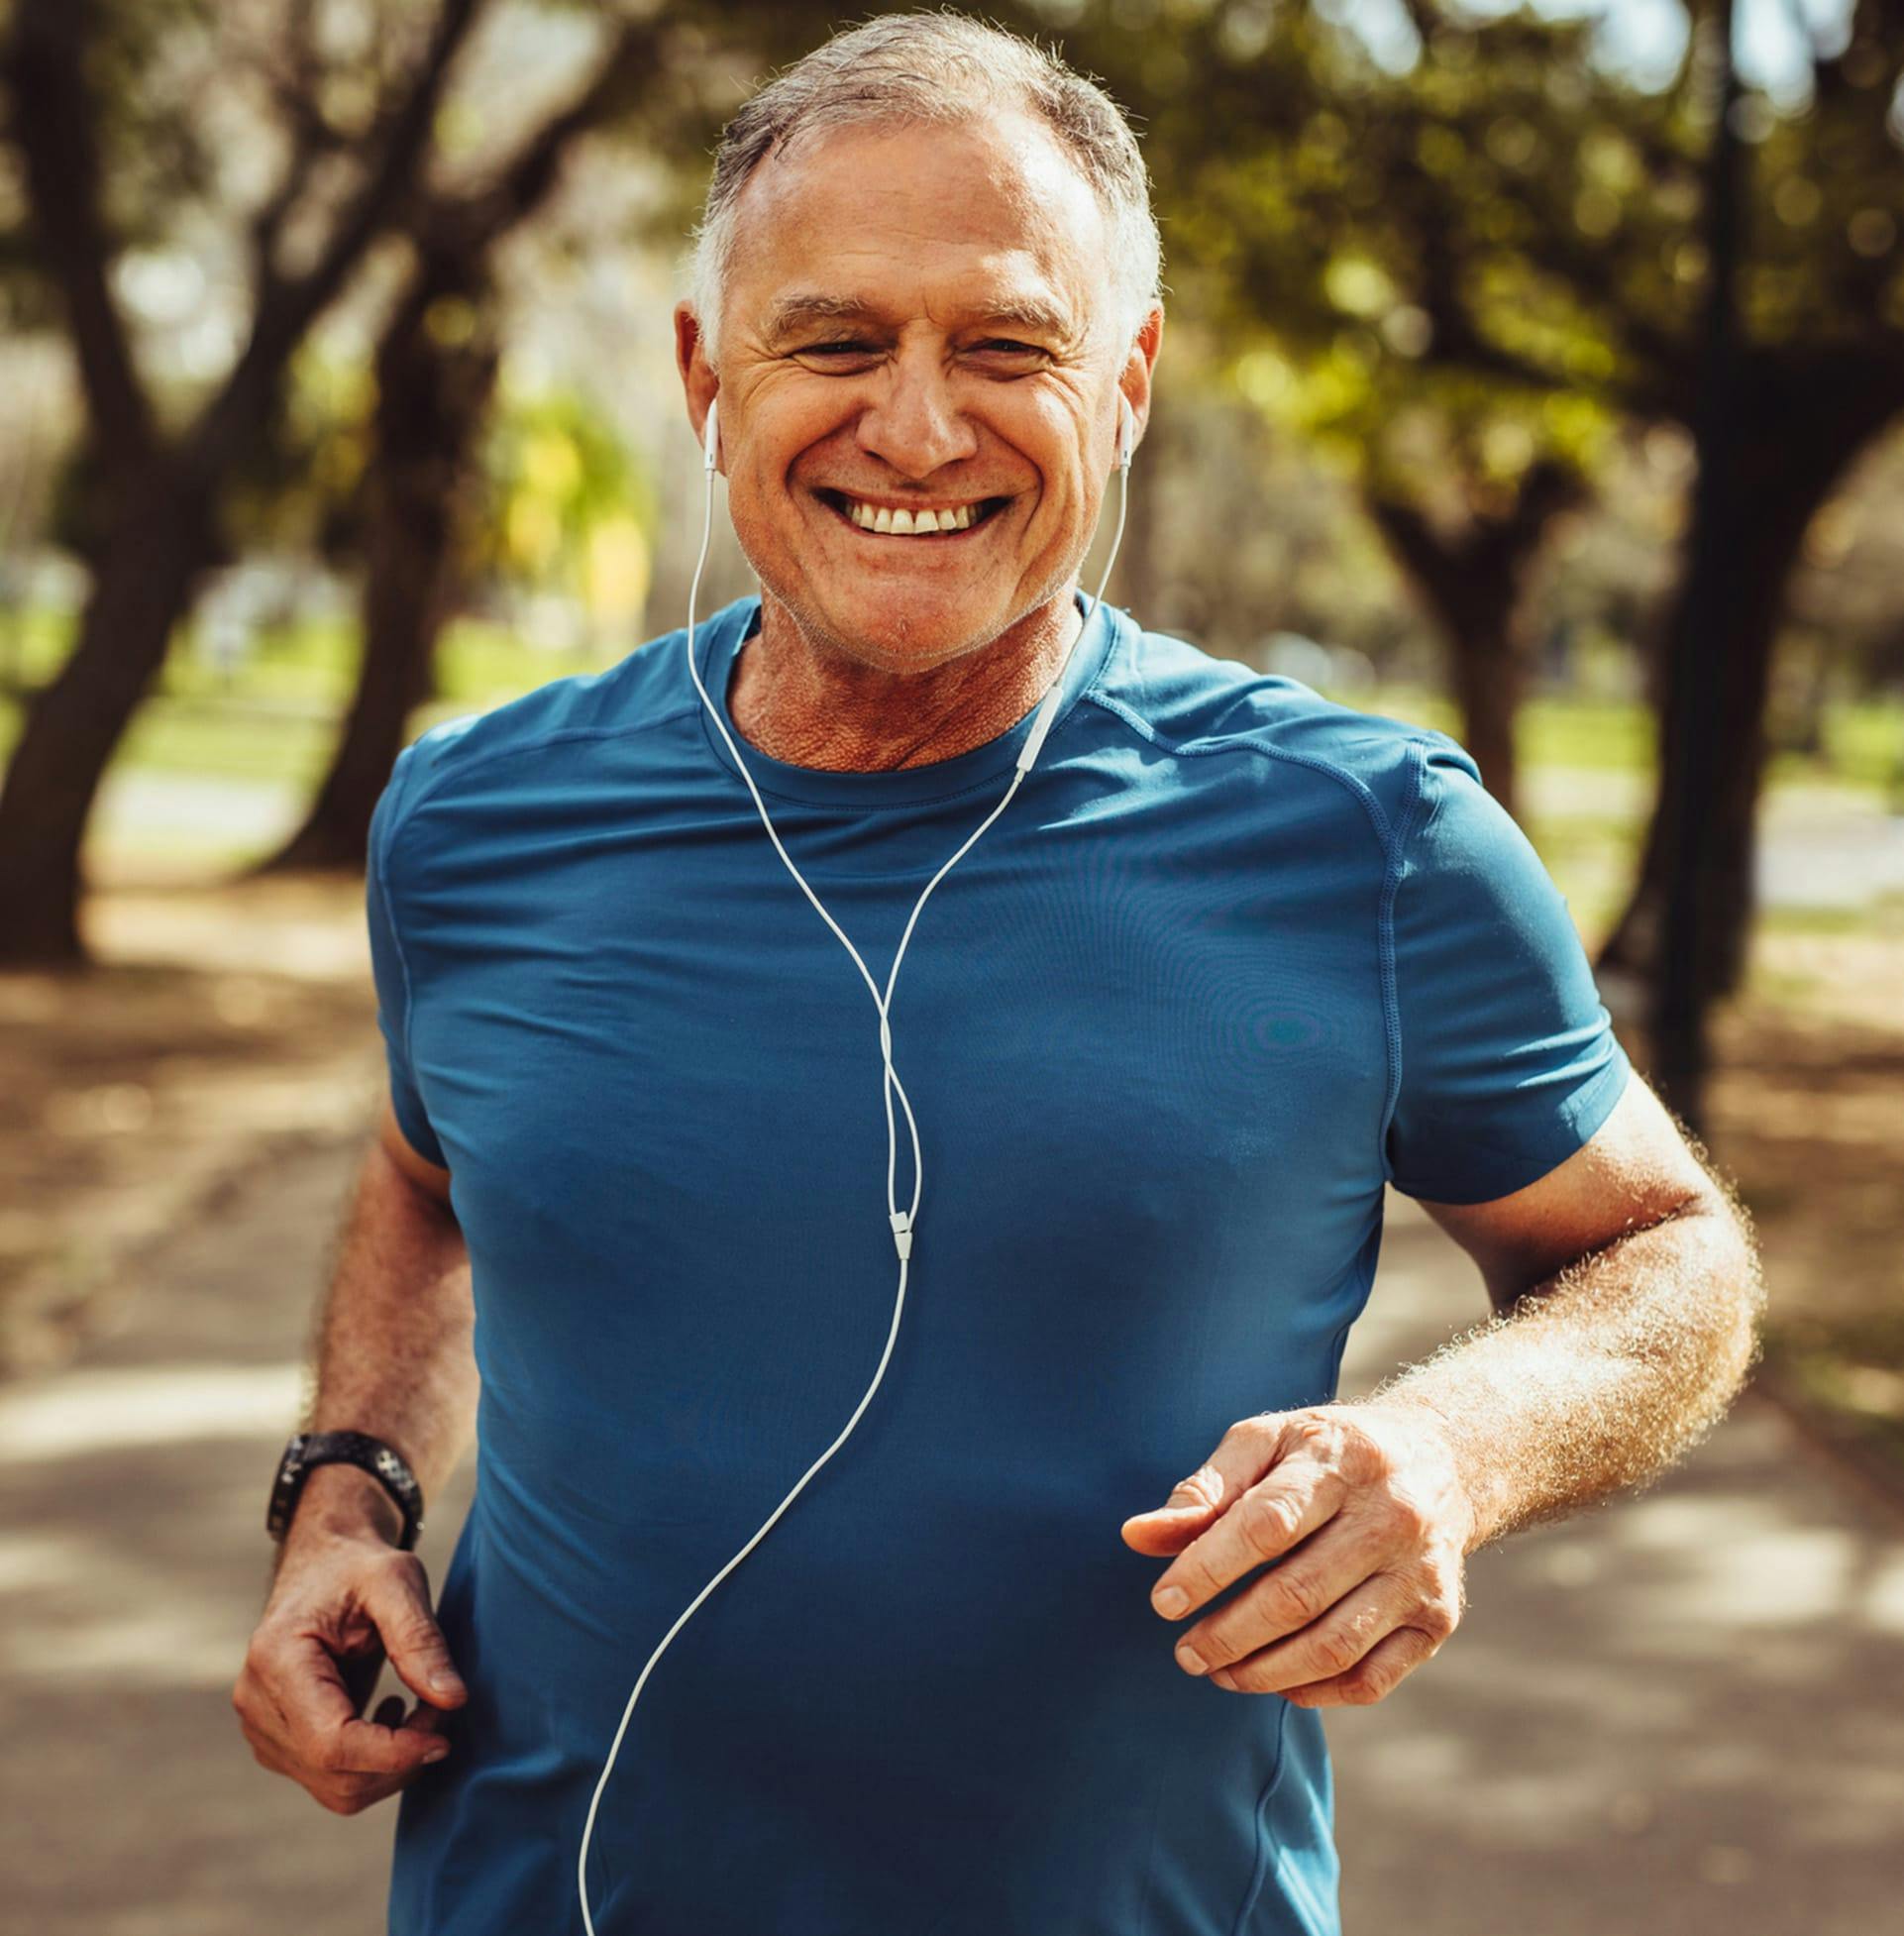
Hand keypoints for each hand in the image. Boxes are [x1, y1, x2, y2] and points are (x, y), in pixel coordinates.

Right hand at [233, 1474, 467, 1814]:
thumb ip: (421, 1639)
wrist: (324, 1562)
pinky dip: (375, 1762)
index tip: (443, 1737)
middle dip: (400, 1759)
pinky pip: (331, 1779)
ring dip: (391, 1764)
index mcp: (277, 1660)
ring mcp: (263, 1728)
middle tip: (442, 1710)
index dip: (393, 1754)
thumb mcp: (397, 1580)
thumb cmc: (359, 1565)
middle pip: (334, 1775)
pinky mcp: (279, 1741)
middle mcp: (258, 1703)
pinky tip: (392, 1714)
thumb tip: (454, 1700)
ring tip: (421, 1707)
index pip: (331, 1743)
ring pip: (335, 1789)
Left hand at [1120, 1402, 1473, 1706]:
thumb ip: (1204, 1490)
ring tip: (1220, 1673)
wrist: (1440, 1461)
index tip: (1163, 1602)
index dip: (1207, 1569)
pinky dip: (1318, 1693)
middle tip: (1186, 1653)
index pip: (1265, 1525)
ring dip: (1265, 1673)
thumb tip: (1136, 1536)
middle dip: (1228, 1635)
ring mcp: (1421, 1573)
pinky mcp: (1439, 1619)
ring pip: (1334, 1646)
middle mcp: (1390, 1517)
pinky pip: (1372, 1678)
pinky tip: (1278, 1682)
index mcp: (1339, 1462)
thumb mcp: (1265, 1443)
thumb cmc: (1327, 1453)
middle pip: (1298, 1595)